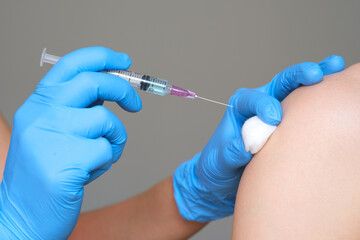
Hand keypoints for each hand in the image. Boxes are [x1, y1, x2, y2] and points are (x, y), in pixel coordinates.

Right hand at [0, 47, 141, 238]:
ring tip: (101, 155)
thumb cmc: (46, 169)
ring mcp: (50, 137)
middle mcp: (41, 114)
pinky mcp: (64, 164)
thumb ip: (76, 106)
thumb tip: (111, 87)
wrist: (22, 214)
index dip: (102, 57)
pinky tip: (89, 173)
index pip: (72, 64)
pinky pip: (106, 150)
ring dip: (115, 138)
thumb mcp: (52, 129)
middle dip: (124, 91)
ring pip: (106, 120)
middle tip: (135, 106)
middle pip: (94, 82)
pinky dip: (108, 160)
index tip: (125, 60)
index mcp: (38, 102)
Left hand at [173, 55, 344, 220]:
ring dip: (317, 79)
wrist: (225, 180)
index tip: (274, 119)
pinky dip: (321, 98)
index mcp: (239, 109)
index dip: (264, 105)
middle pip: (279, 84)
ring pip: (297, 91)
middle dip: (297, 77)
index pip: (252, 99)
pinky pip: (306, 109)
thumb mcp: (218, 163)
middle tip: (316, 74)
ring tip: (336, 66)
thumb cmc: (218, 168)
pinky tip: (337, 87)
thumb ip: (229, 154)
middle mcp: (259, 106)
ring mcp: (278, 113)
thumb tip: (244, 148)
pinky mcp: (291, 125)